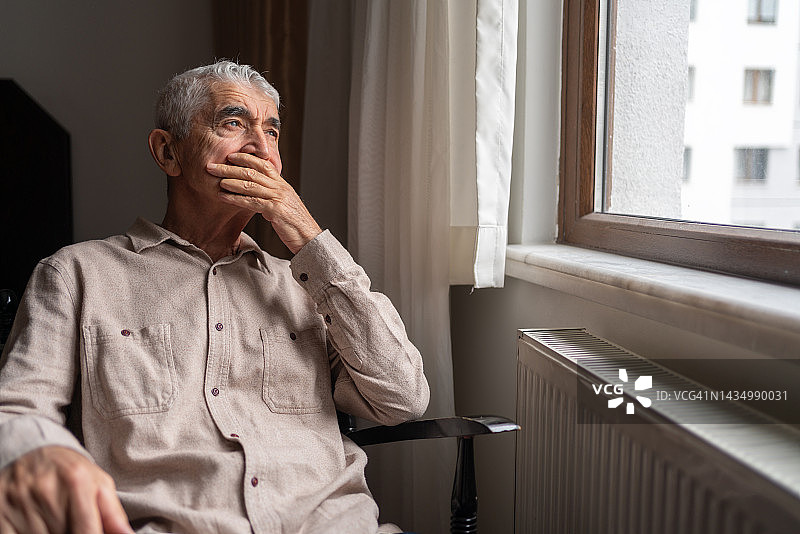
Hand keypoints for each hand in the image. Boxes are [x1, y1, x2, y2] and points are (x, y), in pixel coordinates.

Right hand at [0, 446, 132, 533]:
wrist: (29, 451)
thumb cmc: (69, 471)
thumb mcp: (98, 482)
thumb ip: (113, 512)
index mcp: (76, 481)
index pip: (87, 530)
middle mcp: (46, 491)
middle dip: (71, 533)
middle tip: (70, 524)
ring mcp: (21, 503)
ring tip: (55, 524)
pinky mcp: (1, 513)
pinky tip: (37, 528)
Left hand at [208, 153, 322, 253]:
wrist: (310, 238)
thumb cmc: (295, 224)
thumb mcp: (283, 205)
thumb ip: (270, 197)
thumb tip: (256, 195)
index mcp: (282, 184)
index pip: (262, 164)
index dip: (245, 158)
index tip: (229, 156)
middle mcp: (280, 188)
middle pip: (252, 172)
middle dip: (230, 168)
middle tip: (212, 166)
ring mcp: (278, 198)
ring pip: (250, 184)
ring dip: (230, 181)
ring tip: (215, 179)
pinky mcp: (276, 210)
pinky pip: (252, 201)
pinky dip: (235, 198)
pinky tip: (223, 197)